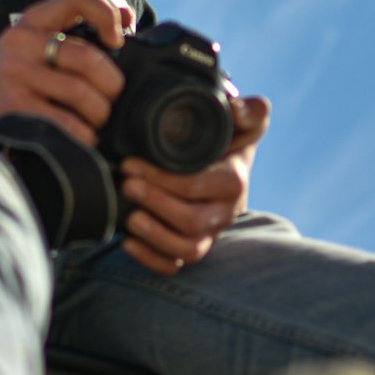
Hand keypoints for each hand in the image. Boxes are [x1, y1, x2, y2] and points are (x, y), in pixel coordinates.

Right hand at [0, 0, 128, 143]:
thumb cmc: (0, 79)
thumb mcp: (27, 46)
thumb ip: (70, 34)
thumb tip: (127, 16)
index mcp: (30, 22)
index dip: (107, 14)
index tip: (116, 40)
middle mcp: (22, 43)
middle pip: (89, 59)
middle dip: (111, 86)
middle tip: (108, 100)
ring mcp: (15, 76)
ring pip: (83, 96)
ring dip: (98, 117)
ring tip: (92, 123)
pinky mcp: (12, 108)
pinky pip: (67, 125)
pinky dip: (82, 137)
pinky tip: (77, 139)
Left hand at [118, 96, 270, 274]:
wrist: (221, 163)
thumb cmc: (224, 139)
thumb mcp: (240, 122)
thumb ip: (248, 112)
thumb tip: (236, 108)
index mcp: (233, 182)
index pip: (201, 187)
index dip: (165, 179)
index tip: (131, 162)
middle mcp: (223, 213)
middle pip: (193, 222)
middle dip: (155, 202)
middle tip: (126, 183)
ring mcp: (207, 234)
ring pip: (188, 250)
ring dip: (155, 235)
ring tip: (129, 216)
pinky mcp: (190, 247)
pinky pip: (174, 266)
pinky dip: (150, 259)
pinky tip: (127, 242)